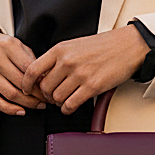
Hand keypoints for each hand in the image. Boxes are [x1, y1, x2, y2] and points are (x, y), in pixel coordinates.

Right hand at [0, 32, 46, 115]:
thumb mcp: (17, 45)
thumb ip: (31, 60)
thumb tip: (46, 79)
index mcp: (8, 46)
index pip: (29, 68)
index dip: (41, 81)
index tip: (49, 87)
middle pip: (21, 83)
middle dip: (37, 95)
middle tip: (46, 99)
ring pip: (10, 94)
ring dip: (27, 103)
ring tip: (37, 104)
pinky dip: (10, 109)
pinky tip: (21, 111)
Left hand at [22, 26, 149, 115]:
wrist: (127, 46)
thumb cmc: (103, 46)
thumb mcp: (74, 45)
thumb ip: (57, 58)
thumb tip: (43, 75)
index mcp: (60, 49)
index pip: (33, 69)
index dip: (26, 83)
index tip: (26, 89)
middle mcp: (67, 61)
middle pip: (44, 87)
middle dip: (46, 95)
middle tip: (52, 96)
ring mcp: (79, 74)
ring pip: (56, 98)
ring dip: (58, 103)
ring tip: (64, 100)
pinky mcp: (92, 87)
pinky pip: (70, 104)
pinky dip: (68, 108)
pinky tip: (71, 106)